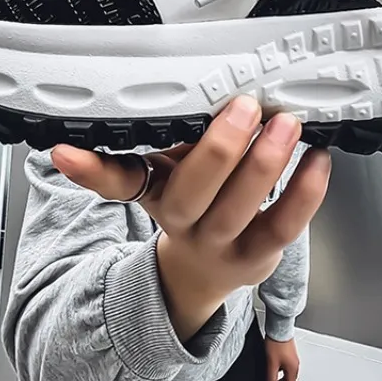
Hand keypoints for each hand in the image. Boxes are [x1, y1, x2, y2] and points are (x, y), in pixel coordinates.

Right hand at [50, 95, 331, 342]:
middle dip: (218, 150)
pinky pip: (286, 226)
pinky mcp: (260, 254)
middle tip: (243, 107)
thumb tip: (86, 137)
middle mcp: (184, 223)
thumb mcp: (155, 181)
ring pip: (241, 210)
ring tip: (286, 125)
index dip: (90, 168)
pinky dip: (305, 192)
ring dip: (265, 165)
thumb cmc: (188, 209)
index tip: (65, 151)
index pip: (118, 181)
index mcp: (154, 195)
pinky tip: (317, 160)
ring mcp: (223, 243)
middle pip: (192, 193)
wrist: (201, 273)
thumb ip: (134, 155)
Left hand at [264, 336, 299, 380]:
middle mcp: (294, 367)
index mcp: (292, 370)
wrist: (279, 328)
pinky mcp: (289, 357)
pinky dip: (281, 378)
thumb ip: (270, 377)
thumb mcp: (271, 362)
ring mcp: (292, 362)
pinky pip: (286, 372)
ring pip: (288, 379)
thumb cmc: (277, 342)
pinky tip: (274, 377)